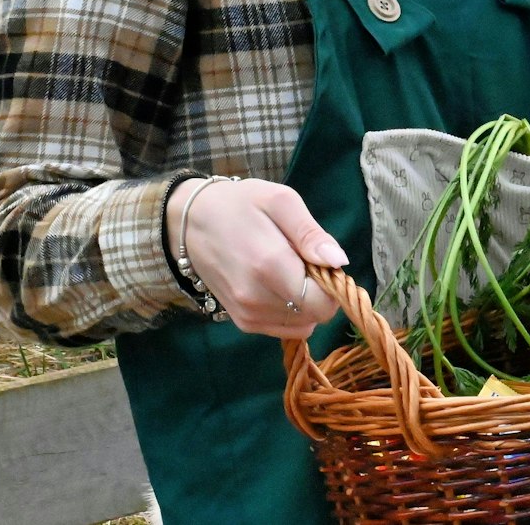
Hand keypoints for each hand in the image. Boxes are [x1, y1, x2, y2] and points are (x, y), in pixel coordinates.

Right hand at [169, 177, 347, 338]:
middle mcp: (257, 300)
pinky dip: (291, 311)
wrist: (190, 221)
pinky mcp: (242, 322)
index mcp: (270, 267)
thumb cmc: (240, 204)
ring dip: (306, 302)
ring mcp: (247, 315)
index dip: (334, 285)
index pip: (324, 303)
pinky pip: (285, 328)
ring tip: (288, 271)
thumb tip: (339, 261)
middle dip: (321, 292)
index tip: (323, 262)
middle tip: (304, 262)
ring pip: (303, 325)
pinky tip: (278, 284)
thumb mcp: (280, 201)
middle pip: (316, 315)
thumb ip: (310, 234)